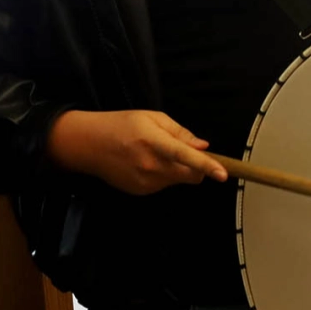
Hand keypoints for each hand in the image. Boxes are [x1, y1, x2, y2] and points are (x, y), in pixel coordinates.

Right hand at [45, 109, 227, 194]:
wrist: (87, 144)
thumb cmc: (121, 125)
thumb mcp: (152, 118)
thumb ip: (181, 132)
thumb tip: (204, 146)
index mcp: (154, 142)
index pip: (185, 156)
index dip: (207, 166)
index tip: (223, 174)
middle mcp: (150, 166)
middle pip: (191, 176)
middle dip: (198, 168)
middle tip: (187, 153)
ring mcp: (145, 182)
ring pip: (179, 181)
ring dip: (178, 170)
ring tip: (156, 154)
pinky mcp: (140, 191)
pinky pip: (164, 185)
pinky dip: (164, 176)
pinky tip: (145, 164)